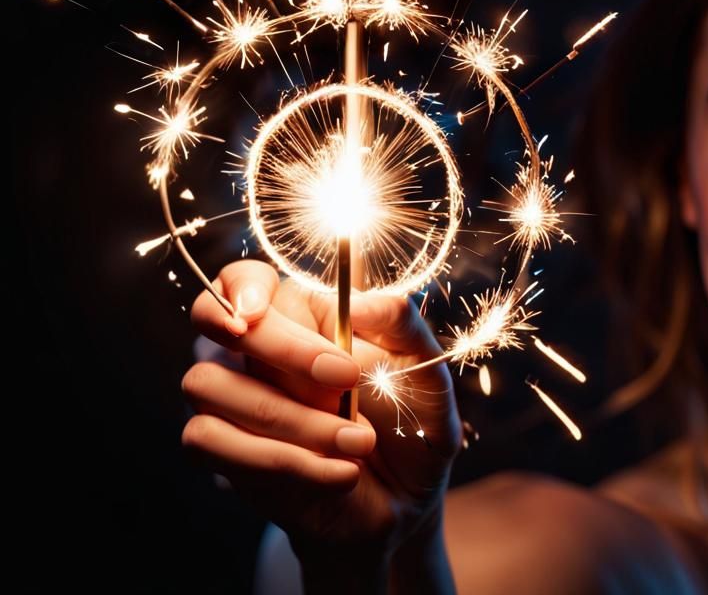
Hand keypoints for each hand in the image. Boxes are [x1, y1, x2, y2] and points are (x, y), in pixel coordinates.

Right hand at [183, 260, 459, 572]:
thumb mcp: (428, 373)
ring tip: (360, 441)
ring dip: (292, 417)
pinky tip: (340, 474)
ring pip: (208, 385)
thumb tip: (362, 301)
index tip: (258, 311)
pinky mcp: (227, 454)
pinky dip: (281, 460)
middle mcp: (258, 354)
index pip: (241, 278)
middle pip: (216, 322)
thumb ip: (402, 326)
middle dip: (282, 348)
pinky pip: (212, 442)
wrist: (406, 500)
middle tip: (345, 376)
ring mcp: (234, 403)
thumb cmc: (412, 425)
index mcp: (303, 318)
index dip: (239, 286)